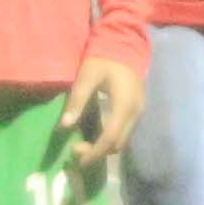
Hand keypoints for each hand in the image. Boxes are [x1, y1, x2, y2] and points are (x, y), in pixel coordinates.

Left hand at [61, 57, 138, 182]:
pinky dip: (111, 139)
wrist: (126, 45)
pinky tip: (97, 135)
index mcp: (124, 105)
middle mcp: (135, 113)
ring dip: (104, 147)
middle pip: (118, 144)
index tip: (78, 160)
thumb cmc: (104, 59)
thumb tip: (64, 126)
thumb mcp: (87, 76)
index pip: (110, 138)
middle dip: (97, 153)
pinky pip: (125, 132)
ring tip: (84, 146)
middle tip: (76, 151)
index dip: (94, 152)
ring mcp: (139, 112)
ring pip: (123, 140)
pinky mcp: (137, 110)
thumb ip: (77, 100)